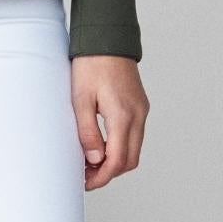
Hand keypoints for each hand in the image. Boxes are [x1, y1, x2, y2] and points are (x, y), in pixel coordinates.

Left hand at [71, 57, 147, 190]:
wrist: (107, 39)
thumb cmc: (91, 65)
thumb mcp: (80, 100)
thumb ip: (88, 132)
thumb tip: (94, 160)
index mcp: (123, 115)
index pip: (117, 160)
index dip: (101, 177)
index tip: (85, 182)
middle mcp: (138, 116)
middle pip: (130, 161)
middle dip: (109, 174)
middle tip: (86, 176)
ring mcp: (142, 111)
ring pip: (134, 150)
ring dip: (115, 161)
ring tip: (90, 162)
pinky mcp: (140, 106)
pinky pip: (134, 136)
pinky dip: (120, 147)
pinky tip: (101, 145)